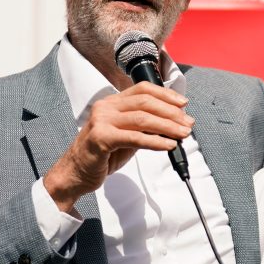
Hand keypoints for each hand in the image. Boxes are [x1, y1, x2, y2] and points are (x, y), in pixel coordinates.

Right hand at [43, 82, 193, 212]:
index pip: (142, 89)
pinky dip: (155, 141)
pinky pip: (135, 138)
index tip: (183, 103)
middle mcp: (106, 107)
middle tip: (188, 123)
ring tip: (183, 134)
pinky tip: (168, 145)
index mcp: (112, 102)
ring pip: (143, 119)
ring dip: (168, 126)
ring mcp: (102, 121)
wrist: (75, 174)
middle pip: (146, 102)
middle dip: (171, 112)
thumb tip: (172, 124)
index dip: (165, 94)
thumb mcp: (125, 135)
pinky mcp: (101, 138)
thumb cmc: (101, 155)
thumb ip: (144, 127)